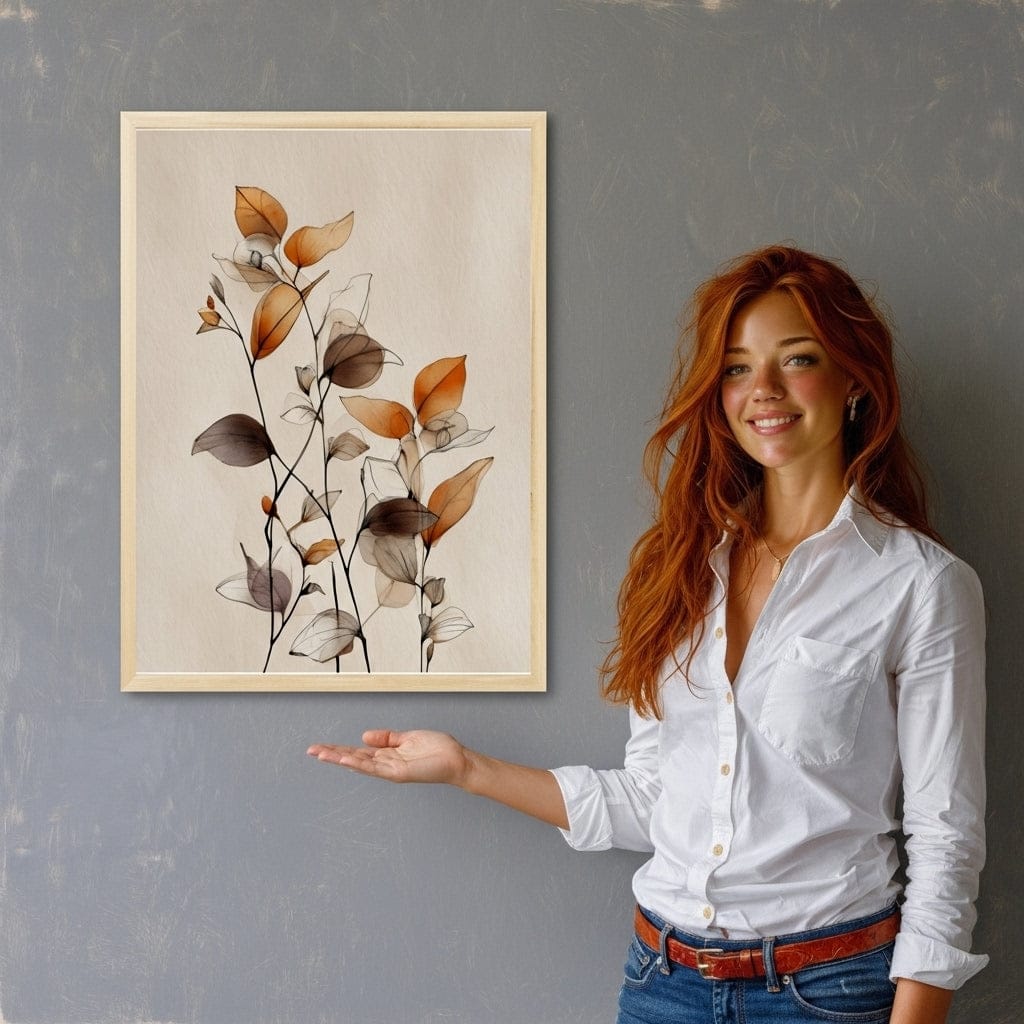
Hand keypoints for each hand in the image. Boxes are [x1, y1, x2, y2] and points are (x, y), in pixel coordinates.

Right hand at [307, 730, 471, 787]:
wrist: (456, 759)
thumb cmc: (436, 750)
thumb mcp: (406, 738)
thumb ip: (386, 738)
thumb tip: (364, 736)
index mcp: (386, 755)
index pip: (357, 752)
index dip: (338, 749)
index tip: (320, 747)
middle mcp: (385, 764)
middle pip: (353, 758)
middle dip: (331, 755)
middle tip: (310, 751)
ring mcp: (390, 770)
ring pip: (359, 764)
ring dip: (339, 759)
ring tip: (320, 754)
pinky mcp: (398, 773)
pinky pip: (375, 768)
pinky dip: (359, 764)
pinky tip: (345, 760)